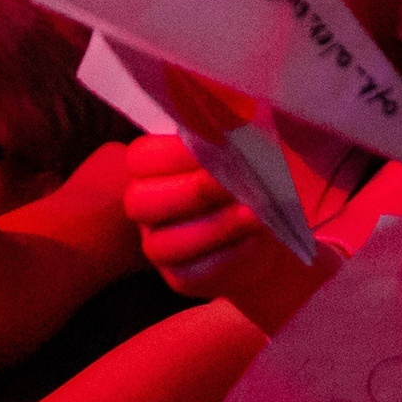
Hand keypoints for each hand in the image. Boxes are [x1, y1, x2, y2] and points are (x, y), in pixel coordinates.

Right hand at [118, 132, 334, 326]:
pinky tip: (254, 239)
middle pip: (142, 202)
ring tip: (255, 214)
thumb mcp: (240, 153)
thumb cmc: (245, 180)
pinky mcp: (179, 279)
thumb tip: (245, 122)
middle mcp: (145, 209)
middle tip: (237, 181)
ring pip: (167, 243)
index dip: (176, 152)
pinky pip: (194, 272)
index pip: (141, 158)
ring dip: (215, 226)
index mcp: (150, 170)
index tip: (222, 144)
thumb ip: (232, 138)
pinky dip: (227, 255)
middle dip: (194, 190)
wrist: (260, 234)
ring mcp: (158, 246)